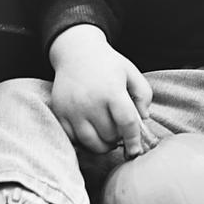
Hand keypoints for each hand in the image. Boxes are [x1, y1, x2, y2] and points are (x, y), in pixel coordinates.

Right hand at [49, 25, 151, 156]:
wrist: (77, 52)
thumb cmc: (108, 64)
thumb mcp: (131, 72)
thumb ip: (143, 94)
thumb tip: (143, 119)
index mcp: (112, 90)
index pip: (126, 122)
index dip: (133, 140)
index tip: (136, 151)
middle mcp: (91, 101)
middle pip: (109, 136)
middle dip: (118, 138)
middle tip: (120, 131)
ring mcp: (73, 109)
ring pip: (91, 143)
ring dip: (102, 145)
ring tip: (108, 136)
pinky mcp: (60, 114)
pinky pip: (74, 140)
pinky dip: (84, 142)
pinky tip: (92, 131)